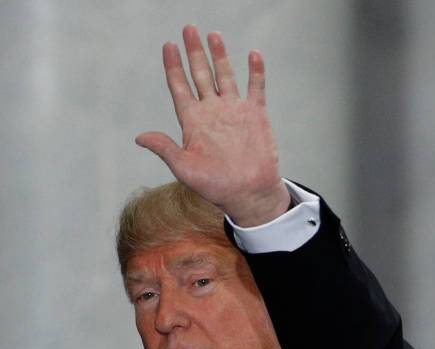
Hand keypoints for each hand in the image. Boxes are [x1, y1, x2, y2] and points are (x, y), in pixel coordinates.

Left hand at [136, 25, 289, 226]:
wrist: (249, 194)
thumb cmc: (216, 187)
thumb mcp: (185, 169)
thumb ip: (165, 148)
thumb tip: (139, 137)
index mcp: (193, 122)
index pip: (180, 87)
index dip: (173, 67)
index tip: (168, 46)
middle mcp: (212, 112)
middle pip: (201, 75)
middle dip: (194, 52)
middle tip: (188, 28)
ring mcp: (235, 111)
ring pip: (226, 76)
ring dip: (219, 55)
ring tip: (213, 35)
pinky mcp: (256, 115)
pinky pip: (256, 87)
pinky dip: (255, 71)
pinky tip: (252, 54)